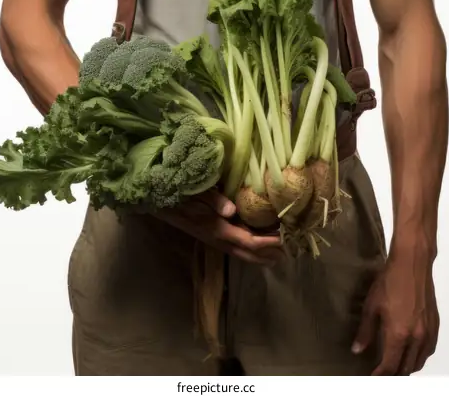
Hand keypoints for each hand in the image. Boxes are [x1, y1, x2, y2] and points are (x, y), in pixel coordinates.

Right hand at [155, 188, 284, 266]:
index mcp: (217, 229)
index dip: (268, 243)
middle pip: (247, 254)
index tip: (286, 239)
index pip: (249, 241)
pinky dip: (249, 247)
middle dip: (268, 255)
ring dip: (260, 255)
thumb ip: (213, 200)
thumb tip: (231, 210)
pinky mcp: (211, 234)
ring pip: (241, 252)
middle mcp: (218, 238)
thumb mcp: (195, 192)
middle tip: (289, 254)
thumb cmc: (179, 195)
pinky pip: (235, 245)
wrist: (158, 203)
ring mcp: (214, 238)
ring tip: (279, 255)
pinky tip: (256, 243)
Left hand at [352, 254, 439, 373]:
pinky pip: (429, 350)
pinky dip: (420, 357)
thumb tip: (358, 350)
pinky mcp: (435, 325)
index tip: (373, 376)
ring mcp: (428, 332)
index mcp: (398, 335)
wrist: (412, 264)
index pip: (390, 366)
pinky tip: (413, 352)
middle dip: (394, 373)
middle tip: (383, 372)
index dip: (380, 374)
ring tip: (396, 365)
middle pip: (406, 368)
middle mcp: (416, 338)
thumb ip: (366, 331)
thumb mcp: (371, 305)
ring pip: (420, 361)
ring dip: (408, 367)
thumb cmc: (389, 282)